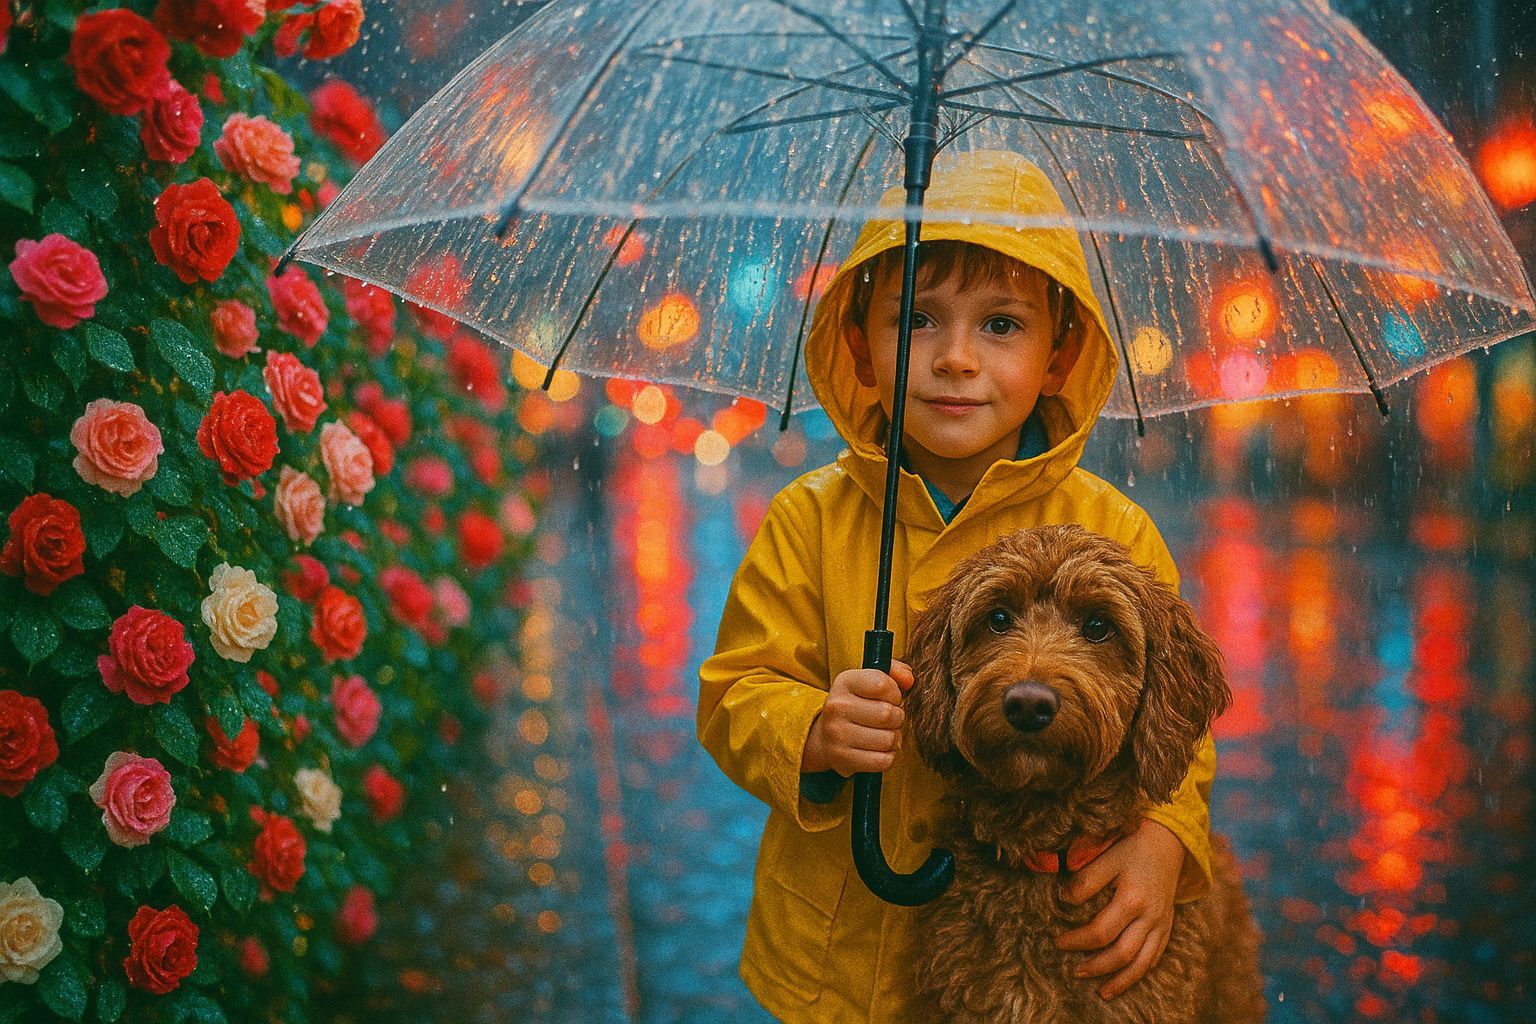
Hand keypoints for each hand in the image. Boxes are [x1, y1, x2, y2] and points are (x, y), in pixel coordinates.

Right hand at [801, 659, 914, 775]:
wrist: (825, 737)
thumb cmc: (857, 706)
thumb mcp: (870, 681)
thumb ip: (895, 673)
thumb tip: (909, 680)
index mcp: (845, 682)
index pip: (882, 684)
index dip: (895, 693)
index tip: (890, 698)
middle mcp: (837, 707)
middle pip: (888, 714)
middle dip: (897, 718)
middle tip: (889, 719)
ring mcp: (837, 735)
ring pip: (888, 739)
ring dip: (893, 738)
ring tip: (883, 733)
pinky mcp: (843, 759)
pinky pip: (883, 761)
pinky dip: (887, 756)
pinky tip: (878, 749)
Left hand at [1055, 818, 1184, 999]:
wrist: (1168, 842)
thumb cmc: (1133, 847)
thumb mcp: (1107, 856)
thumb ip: (1086, 880)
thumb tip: (1065, 901)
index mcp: (1132, 899)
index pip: (1100, 932)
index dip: (1077, 940)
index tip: (1059, 942)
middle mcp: (1150, 917)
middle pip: (1122, 954)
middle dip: (1097, 967)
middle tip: (1074, 972)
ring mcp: (1161, 924)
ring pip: (1142, 963)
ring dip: (1121, 980)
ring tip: (1102, 991)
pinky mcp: (1166, 926)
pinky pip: (1155, 957)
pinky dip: (1140, 971)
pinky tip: (1126, 979)